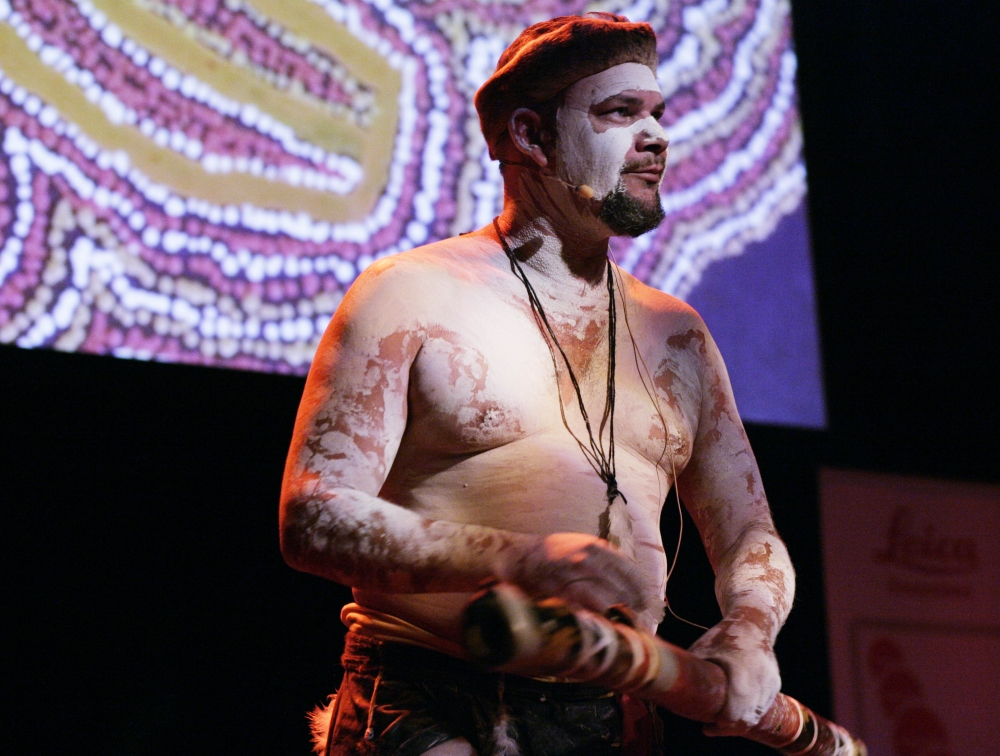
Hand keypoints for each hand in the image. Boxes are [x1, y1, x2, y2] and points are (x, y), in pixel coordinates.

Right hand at [497, 532, 646, 615]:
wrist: (518, 555)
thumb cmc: (552, 554)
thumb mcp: (581, 547)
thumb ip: (603, 562)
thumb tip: (627, 584)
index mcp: (595, 547)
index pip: (629, 570)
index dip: (640, 589)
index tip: (645, 603)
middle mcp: (587, 558)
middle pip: (620, 588)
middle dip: (629, 605)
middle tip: (635, 619)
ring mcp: (573, 574)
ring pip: (605, 600)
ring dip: (614, 614)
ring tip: (618, 623)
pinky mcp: (559, 590)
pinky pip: (583, 608)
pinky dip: (593, 617)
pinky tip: (597, 623)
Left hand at [688, 614, 780, 730]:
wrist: (753, 623)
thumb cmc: (722, 636)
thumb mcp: (703, 649)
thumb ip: (693, 672)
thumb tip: (671, 691)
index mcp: (740, 668)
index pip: (736, 706)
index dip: (723, 722)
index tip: (708, 727)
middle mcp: (759, 677)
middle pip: (746, 717)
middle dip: (728, 727)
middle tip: (710, 728)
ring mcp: (769, 681)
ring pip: (756, 715)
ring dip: (739, 723)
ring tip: (720, 722)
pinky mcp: (774, 683)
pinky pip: (762, 707)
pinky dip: (748, 714)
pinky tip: (734, 714)